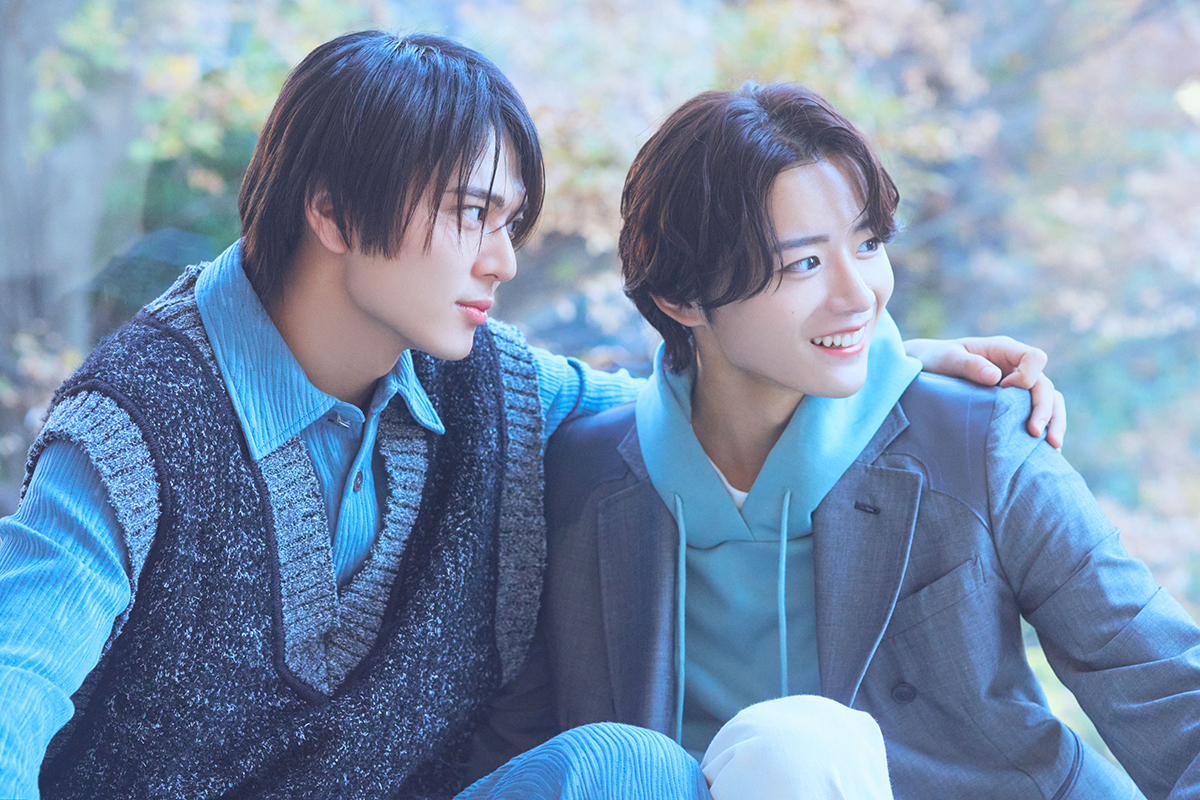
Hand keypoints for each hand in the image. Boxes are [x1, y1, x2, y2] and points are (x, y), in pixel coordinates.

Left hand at [904, 335, 1065, 448]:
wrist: (923, 372)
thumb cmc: (935, 360)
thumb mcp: (946, 359)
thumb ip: (968, 365)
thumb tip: (994, 377)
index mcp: (1003, 350)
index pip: (1034, 358)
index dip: (1026, 376)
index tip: (1005, 390)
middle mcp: (1015, 367)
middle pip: (1045, 385)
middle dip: (1044, 409)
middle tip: (1034, 433)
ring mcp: (1018, 386)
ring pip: (1050, 401)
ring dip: (1054, 423)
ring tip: (1052, 447)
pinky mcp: (1014, 404)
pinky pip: (1038, 414)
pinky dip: (1045, 430)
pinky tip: (1046, 452)